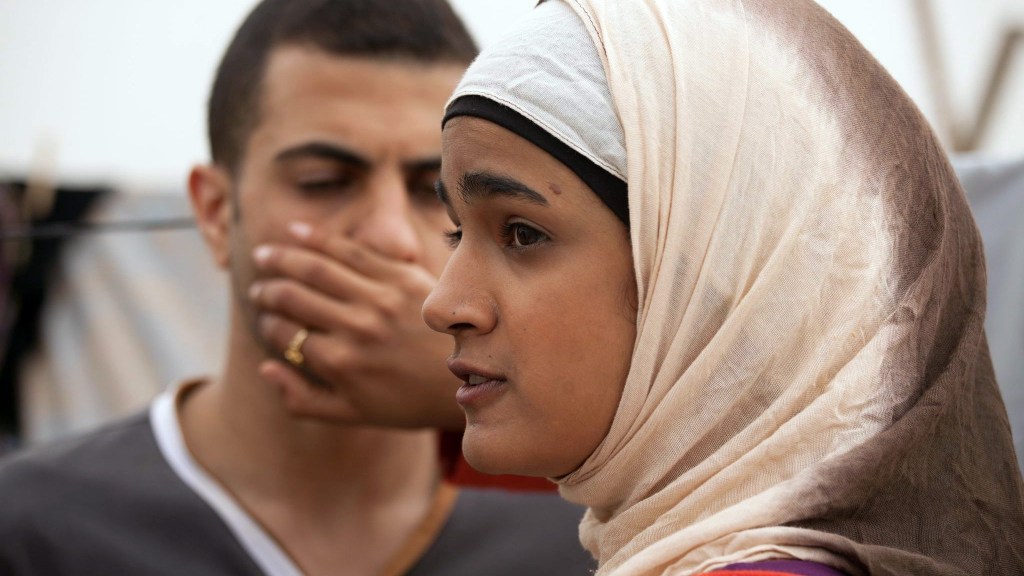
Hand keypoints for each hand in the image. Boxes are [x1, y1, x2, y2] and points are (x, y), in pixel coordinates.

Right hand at [249, 222, 463, 429]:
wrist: (468, 376)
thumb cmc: (407, 400)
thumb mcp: (352, 414)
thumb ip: (302, 399)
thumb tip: (265, 367)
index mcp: (338, 362)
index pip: (283, 332)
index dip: (266, 324)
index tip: (264, 319)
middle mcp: (354, 327)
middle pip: (292, 296)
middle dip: (267, 290)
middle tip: (258, 288)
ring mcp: (378, 298)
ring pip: (315, 267)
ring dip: (282, 258)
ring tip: (264, 255)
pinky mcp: (401, 276)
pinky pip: (351, 250)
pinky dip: (317, 239)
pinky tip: (294, 233)